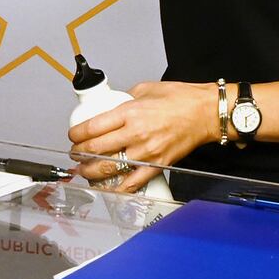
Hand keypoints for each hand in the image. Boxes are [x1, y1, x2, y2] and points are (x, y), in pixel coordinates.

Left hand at [68, 81, 218, 194]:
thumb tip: (111, 107)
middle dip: (80, 153)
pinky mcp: (158, 165)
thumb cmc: (181, 99)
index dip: (76, 134)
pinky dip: (118, 188)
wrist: (206, 113)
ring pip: (110, 168)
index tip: (73, 135)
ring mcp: (146, 152)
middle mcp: (135, 133)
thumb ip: (125, 100)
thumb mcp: (145, 89)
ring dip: (91, 172)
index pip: (92, 127)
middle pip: (96, 149)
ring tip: (84, 171)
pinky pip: (133, 182)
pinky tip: (108, 188)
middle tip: (75, 153)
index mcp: (130, 112)